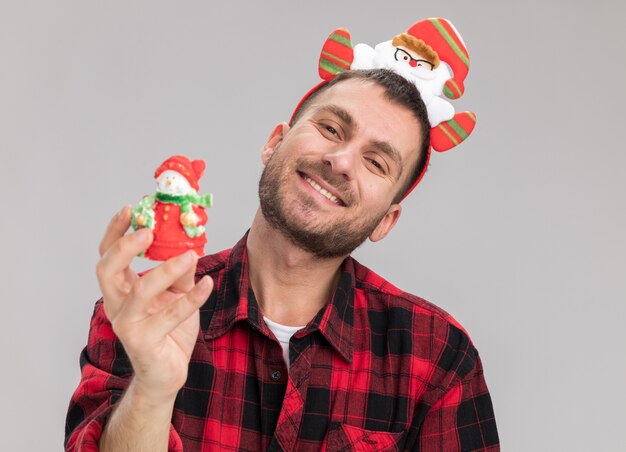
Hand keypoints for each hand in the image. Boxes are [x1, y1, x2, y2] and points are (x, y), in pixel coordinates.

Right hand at [96, 206, 213, 401]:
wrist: (167, 372)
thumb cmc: (169, 330)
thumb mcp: (177, 294)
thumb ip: (180, 272)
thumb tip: (190, 247)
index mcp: (121, 289)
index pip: (108, 255)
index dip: (115, 232)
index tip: (131, 209)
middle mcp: (117, 305)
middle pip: (106, 270)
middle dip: (124, 247)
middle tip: (148, 231)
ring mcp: (127, 325)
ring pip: (140, 292)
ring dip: (165, 270)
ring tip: (190, 255)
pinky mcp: (143, 342)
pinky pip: (170, 316)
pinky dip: (192, 298)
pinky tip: (208, 283)